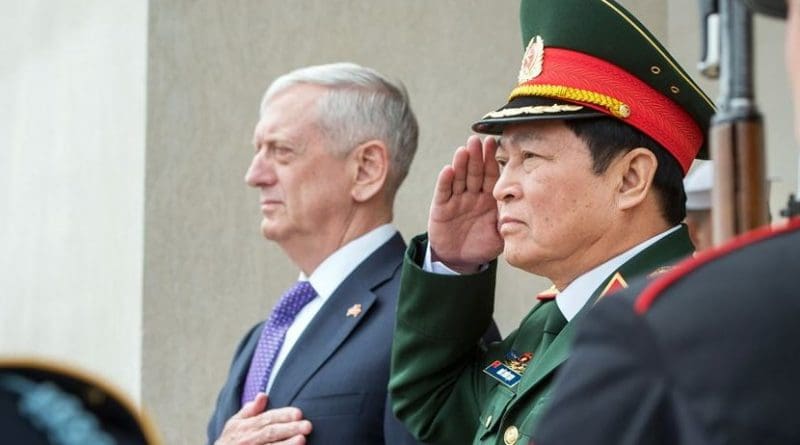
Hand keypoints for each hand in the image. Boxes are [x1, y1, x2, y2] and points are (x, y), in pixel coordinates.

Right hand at [215, 393, 312, 444]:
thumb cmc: (229, 441)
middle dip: (289, 429)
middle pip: (271, 432)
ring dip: (286, 444)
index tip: (299, 413)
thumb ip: (249, 411)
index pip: (267, 418)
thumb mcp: (234, 424)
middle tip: (308, 425)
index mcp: (245, 426)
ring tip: (302, 440)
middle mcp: (248, 439)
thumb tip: (263, 394)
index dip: (283, 415)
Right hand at [428, 135, 502, 272]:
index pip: (491, 175)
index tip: (495, 143)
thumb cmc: (482, 246)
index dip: (492, 160)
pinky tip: (448, 170)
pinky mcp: (441, 207)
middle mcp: (473, 194)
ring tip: (463, 150)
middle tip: (477, 140)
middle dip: (476, 156)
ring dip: (461, 163)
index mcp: (489, 198)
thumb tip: (521, 212)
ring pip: (459, 177)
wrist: (459, 261)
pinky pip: (444, 192)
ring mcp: (457, 199)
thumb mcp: (500, 236)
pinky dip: (445, 181)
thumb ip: (508, 222)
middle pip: (475, 172)